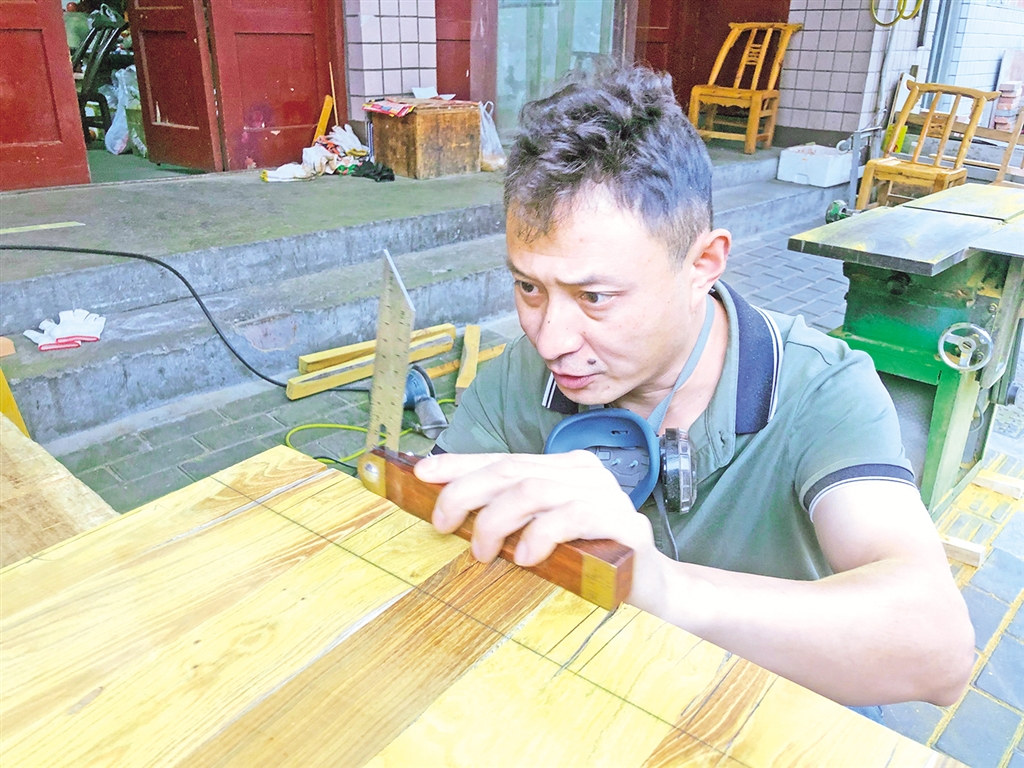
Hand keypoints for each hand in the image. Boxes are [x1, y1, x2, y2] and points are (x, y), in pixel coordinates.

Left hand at [414, 450, 666, 608]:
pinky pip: (572, 517)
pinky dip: (540, 535)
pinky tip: (525, 557)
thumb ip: (510, 519)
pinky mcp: (624, 523)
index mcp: (563, 468)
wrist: (654, 589)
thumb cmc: (591, 564)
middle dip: (466, 493)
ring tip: (481, 553)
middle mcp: (583, 472)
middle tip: (442, 524)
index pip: (502, 459)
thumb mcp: (543, 536)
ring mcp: (606, 494)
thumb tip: (452, 514)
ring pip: (533, 490)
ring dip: (496, 520)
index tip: (421, 473)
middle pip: (511, 470)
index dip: (459, 464)